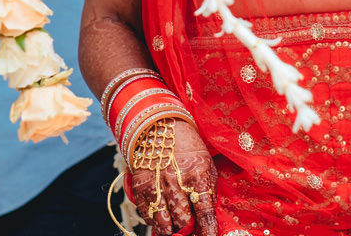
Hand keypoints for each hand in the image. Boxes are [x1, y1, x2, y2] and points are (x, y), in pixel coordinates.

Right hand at [128, 118, 218, 235]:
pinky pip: (148, 215)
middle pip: (184, 222)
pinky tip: (162, 221)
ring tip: (175, 232)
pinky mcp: (141, 188)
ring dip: (171, 232)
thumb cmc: (187, 145)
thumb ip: (208, 190)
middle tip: (191, 232)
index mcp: (197, 175)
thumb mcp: (206, 163)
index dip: (208, 231)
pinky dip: (155, 223)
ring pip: (163, 224)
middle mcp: (176, 183)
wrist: (159, 125)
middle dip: (189, 232)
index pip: (205, 212)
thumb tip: (209, 217)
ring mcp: (157, 186)